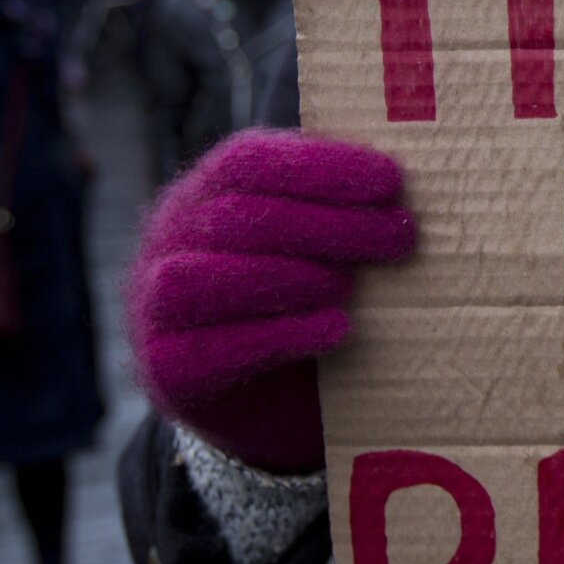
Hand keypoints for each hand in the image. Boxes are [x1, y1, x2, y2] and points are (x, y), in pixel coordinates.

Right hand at [127, 129, 414, 472]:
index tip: (391, 180)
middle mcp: (170, 240)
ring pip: (206, 279)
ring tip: (354, 285)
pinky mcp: (168, 369)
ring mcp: (156, 306)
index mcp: (205, 192)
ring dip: (291, 277)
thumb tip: (407, 180)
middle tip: (400, 236)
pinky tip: (337, 329)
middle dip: (328, 224)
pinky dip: (280, 335)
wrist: (263, 402)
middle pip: (239, 218)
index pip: (249, 161)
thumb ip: (338, 208)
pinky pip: (212, 349)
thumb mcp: (315, 244)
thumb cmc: (300, 301)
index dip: (321, 167)